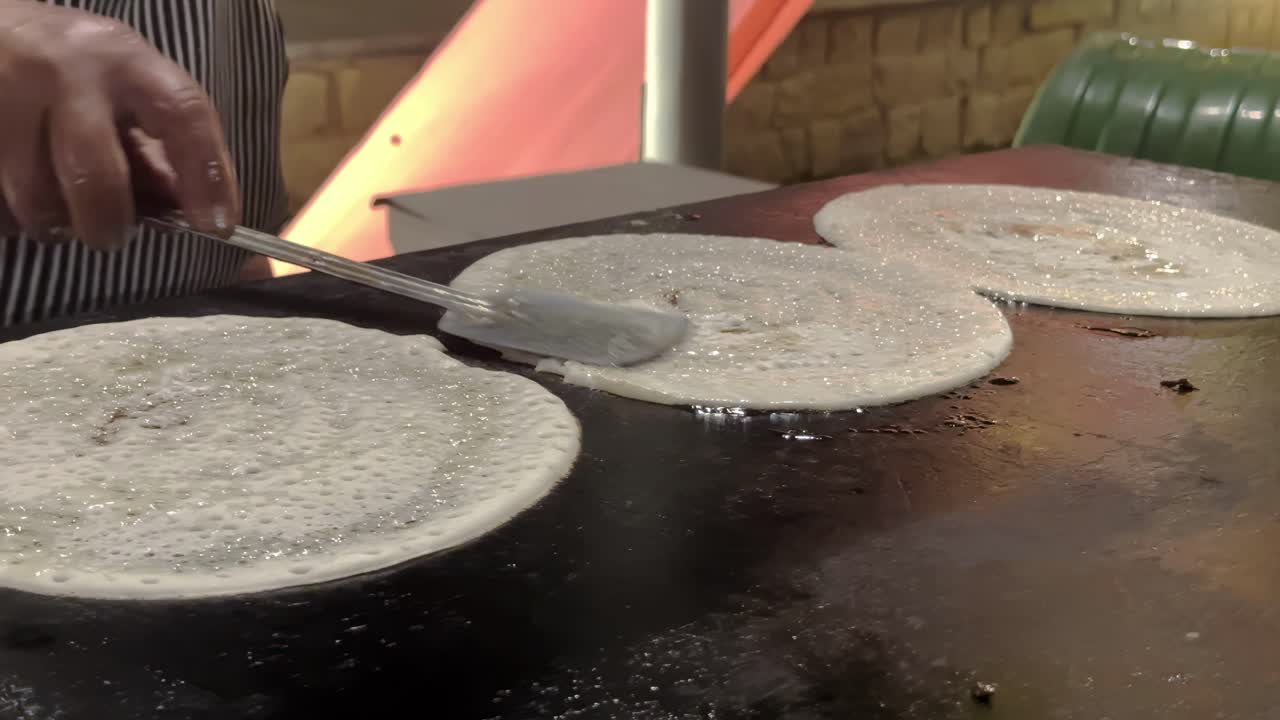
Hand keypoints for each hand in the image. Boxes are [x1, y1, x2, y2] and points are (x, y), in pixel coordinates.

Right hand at [0, 0, 239, 249]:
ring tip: (57, 207)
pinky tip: (18, 193)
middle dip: (108, 222)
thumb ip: (158, 149)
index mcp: (123, 58)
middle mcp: (62, 68)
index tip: (217, 226)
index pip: (183, 114)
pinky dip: (11, 215)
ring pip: (34, 198)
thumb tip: (188, 214)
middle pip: (94, 174)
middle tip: (111, 235)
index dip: (208, 177)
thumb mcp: (124, 89)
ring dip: (52, 222)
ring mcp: (2, 89)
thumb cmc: (69, 68)